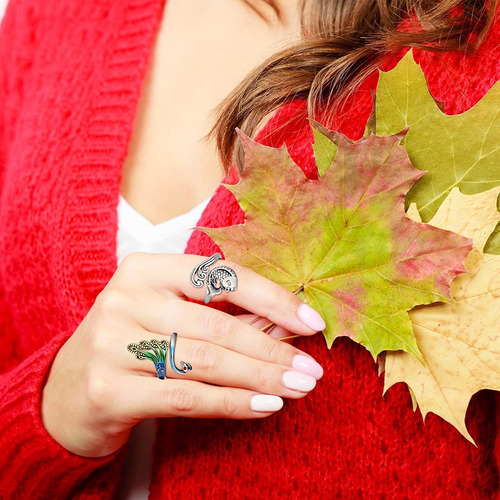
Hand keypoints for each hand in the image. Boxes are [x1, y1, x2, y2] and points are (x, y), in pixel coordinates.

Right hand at [41, 252, 325, 457]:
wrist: (66, 392)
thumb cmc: (132, 345)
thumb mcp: (169, 317)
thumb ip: (222, 316)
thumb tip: (287, 324)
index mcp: (144, 268)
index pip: (221, 276)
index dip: (272, 298)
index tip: (311, 322)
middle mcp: (126, 298)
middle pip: (217, 324)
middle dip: (273, 349)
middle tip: (311, 368)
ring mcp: (113, 343)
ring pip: (207, 361)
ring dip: (261, 377)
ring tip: (298, 387)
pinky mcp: (109, 389)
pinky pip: (187, 396)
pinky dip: (233, 402)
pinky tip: (265, 406)